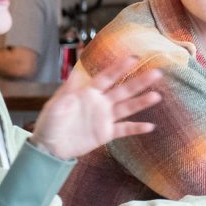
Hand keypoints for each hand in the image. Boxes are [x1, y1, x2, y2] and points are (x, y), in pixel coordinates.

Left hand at [29, 62, 161, 160]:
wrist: (49, 147)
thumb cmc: (49, 123)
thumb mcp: (52, 108)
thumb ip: (64, 98)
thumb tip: (71, 85)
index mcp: (87, 92)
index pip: (106, 77)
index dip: (119, 68)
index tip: (133, 58)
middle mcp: (100, 102)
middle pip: (122, 90)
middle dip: (139, 82)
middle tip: (156, 73)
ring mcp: (104, 118)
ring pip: (127, 108)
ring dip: (141, 102)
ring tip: (157, 96)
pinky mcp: (106, 133)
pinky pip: (124, 129)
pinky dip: (137, 128)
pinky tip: (150, 126)